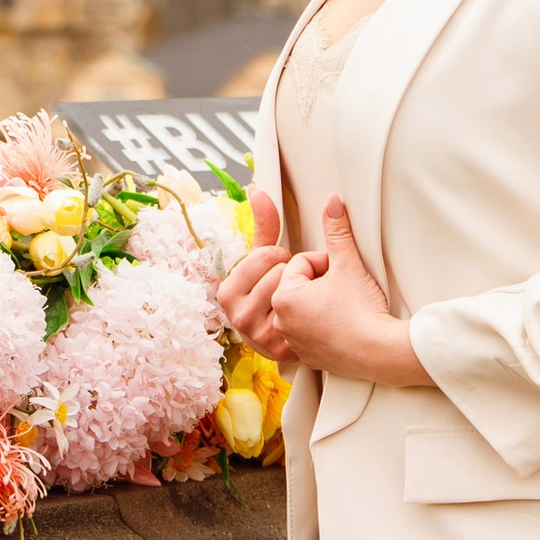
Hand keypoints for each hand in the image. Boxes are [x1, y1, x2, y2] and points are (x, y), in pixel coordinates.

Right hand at [218, 192, 293, 349]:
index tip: (277, 265)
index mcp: (227, 293)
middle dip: (292, 273)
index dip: (278, 256)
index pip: (266, 255)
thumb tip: (257, 190)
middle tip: (290, 285)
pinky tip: (307, 316)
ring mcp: (258, 336)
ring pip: (292, 292)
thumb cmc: (279, 293)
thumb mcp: (266, 258)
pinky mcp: (280, 350)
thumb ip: (264, 226)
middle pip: (280, 274)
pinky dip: (312, 310)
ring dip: (304, 290)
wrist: (300, 335)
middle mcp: (238, 317)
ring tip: (299, 299)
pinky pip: (304, 314)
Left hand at [265, 199, 428, 390]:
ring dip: (320, 303)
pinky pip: (309, 331)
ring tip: (344, 307)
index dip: (326, 263)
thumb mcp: (348, 264)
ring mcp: (292, 341)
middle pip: (299, 285)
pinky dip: (323, 326)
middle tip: (343, 290)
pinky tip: (342, 326)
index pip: (300, 263)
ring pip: (303, 308)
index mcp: (284, 296)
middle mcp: (281, 320)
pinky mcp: (306, 356)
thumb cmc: (362, 309)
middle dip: (319, 282)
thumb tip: (333, 202)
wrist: (379, 350)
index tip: (342, 275)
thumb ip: (337, 230)